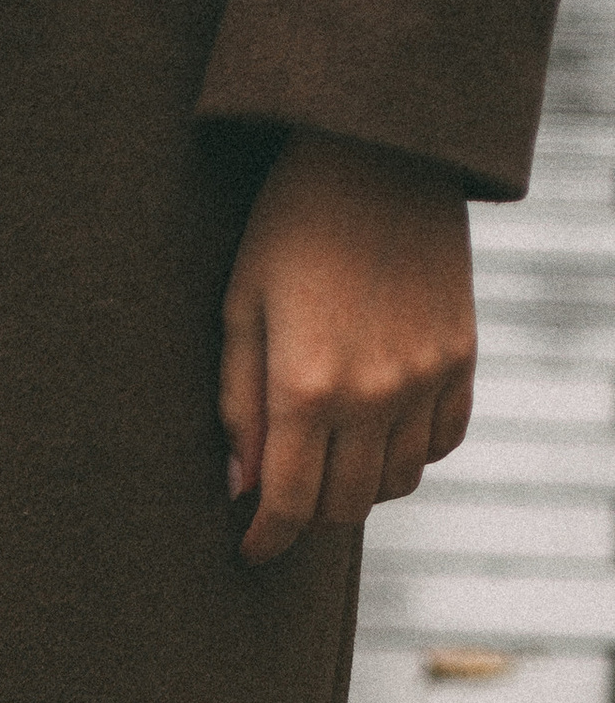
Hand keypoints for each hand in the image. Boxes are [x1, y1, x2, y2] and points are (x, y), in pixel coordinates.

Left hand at [219, 132, 474, 565]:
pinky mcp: (464, 355)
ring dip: (360, 488)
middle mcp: (373, 393)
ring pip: (397, 484)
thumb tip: (239, 488)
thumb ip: (237, 407)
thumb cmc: (289, 226)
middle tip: (284, 498)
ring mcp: (427, 376)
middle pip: (344, 507)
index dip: (264, 540)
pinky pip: (443, 442)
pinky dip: (411, 455)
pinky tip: (381, 433)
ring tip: (330, 460)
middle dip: (307, 517)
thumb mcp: (240, 310)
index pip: (286, 504)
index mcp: (305, 387)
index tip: (249, 551)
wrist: (381, 151)